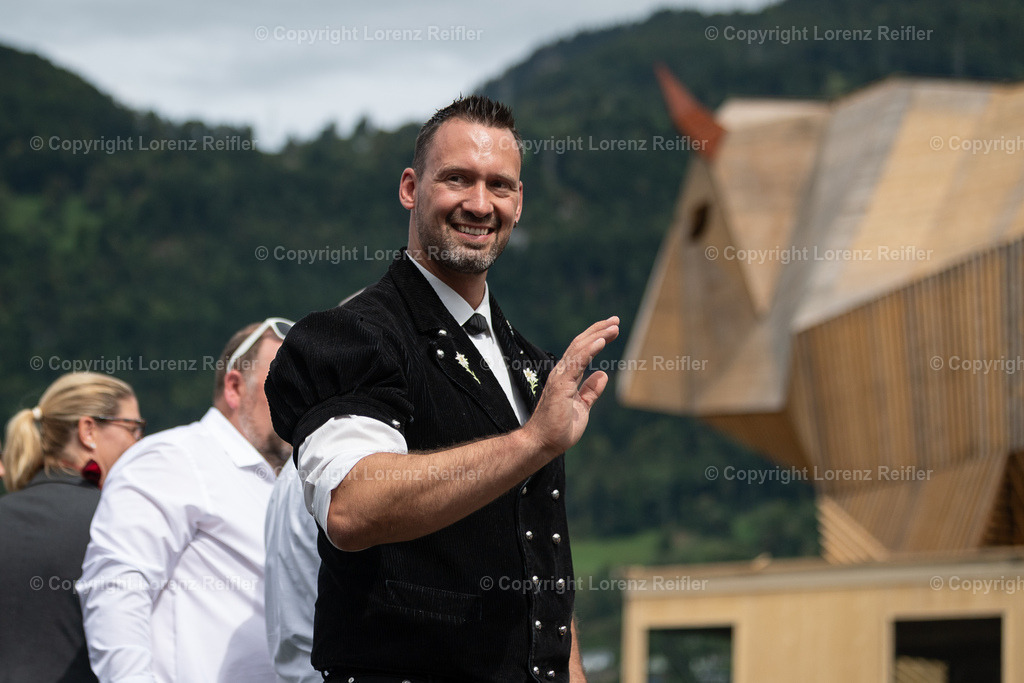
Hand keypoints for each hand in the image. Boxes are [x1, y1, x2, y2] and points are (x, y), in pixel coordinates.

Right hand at [524, 316, 618, 457]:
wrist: (543, 443)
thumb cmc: (559, 428)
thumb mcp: (582, 407)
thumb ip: (591, 391)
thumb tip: (603, 375)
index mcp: (567, 377)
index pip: (582, 351)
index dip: (597, 338)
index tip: (612, 330)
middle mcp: (562, 373)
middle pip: (581, 344)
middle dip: (598, 330)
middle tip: (615, 320)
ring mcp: (560, 377)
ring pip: (579, 349)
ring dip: (597, 336)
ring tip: (613, 327)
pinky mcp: (561, 385)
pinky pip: (577, 363)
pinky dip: (589, 350)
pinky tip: (601, 341)